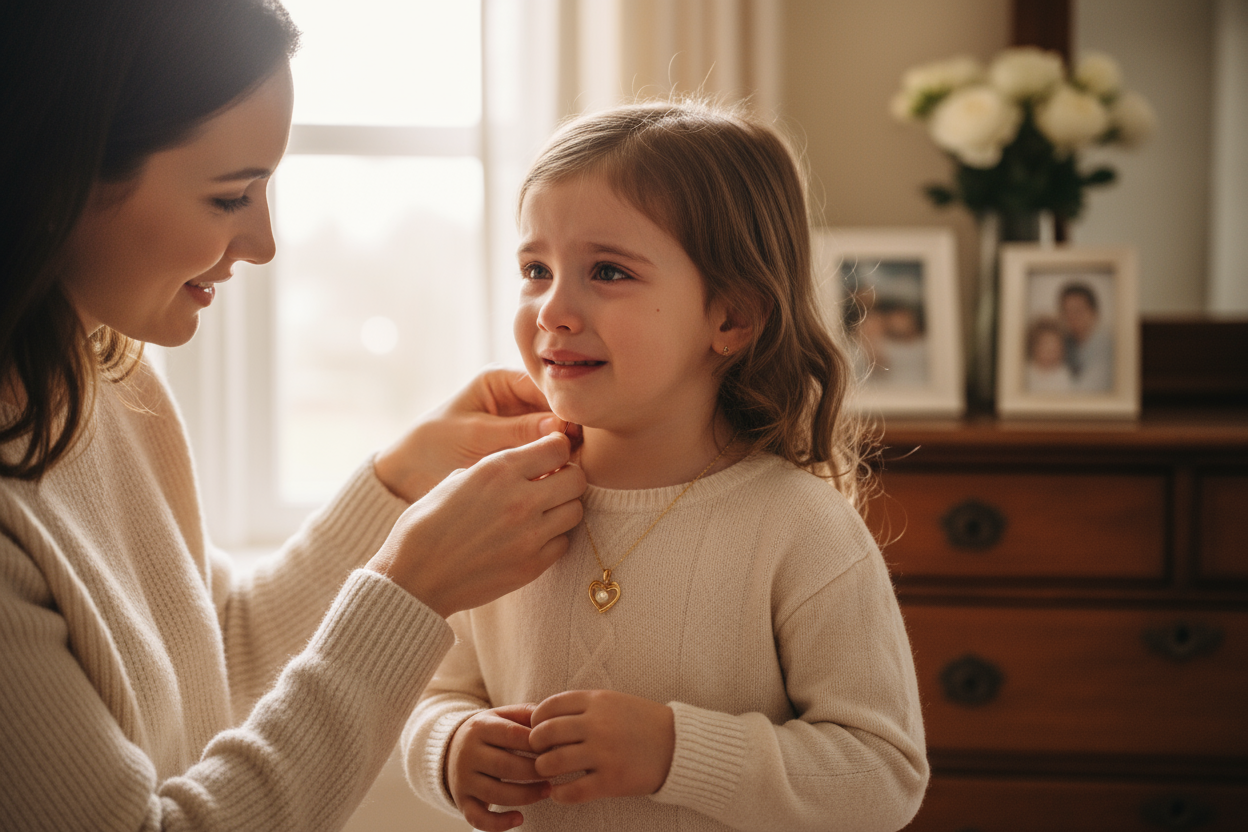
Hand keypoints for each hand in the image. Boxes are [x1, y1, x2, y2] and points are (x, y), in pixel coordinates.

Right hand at [367, 432, 584, 616]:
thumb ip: (493, 468)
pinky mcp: (532, 565)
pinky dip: (554, 538)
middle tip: (551, 485)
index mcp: (498, 470)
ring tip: (542, 512)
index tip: (549, 458)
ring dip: (563, 508)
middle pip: (577, 478)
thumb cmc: (425, 525)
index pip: (558, 447)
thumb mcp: (454, 480)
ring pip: (576, 510)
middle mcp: (520, 499)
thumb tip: (522, 462)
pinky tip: (532, 537)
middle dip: (567, 478)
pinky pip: (563, 542)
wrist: (413, 577)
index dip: (557, 451)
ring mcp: (530, 534)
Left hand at [375, 367, 568, 501]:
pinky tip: (561, 471)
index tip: (574, 429)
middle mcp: (516, 395)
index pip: (544, 384)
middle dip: (568, 425)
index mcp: (500, 379)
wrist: (410, 472)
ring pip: (557, 427)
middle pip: (556, 405)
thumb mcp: (476, 436)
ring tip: (571, 463)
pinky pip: (548, 446)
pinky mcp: (524, 443)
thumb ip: (518, 431)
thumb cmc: (435, 446)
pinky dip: (556, 458)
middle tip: (577, 450)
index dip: (563, 404)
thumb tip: (561, 428)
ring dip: (564, 444)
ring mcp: (522, 419)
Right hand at [446, 704, 549, 830]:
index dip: (537, 744)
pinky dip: (499, 824)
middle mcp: (468, 753)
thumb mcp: (503, 715)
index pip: (512, 734)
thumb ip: (527, 713)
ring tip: (547, 791)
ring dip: (526, 796)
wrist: (452, 748)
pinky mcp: (462, 801)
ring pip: (495, 794)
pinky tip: (519, 818)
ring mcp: (463, 779)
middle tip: (555, 774)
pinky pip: (478, 818)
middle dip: (535, 772)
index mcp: (480, 727)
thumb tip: (554, 719)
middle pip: (504, 766)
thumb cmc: (491, 731)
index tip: (556, 749)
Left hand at [528, 690, 674, 803]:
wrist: (678, 745)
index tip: (537, 730)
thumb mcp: (613, 702)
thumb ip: (582, 707)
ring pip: (552, 763)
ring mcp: (604, 753)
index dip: (536, 720)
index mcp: (596, 701)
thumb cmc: (641, 723)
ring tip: (548, 773)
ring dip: (543, 770)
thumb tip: (544, 717)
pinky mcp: (612, 781)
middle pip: (545, 733)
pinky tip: (560, 792)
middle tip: (539, 753)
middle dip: (535, 745)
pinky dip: (559, 795)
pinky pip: (572, 792)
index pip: (549, 707)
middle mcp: (597, 724)